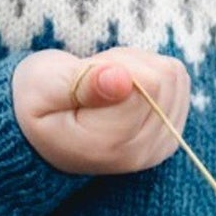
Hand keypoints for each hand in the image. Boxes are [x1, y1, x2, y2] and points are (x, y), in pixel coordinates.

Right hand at [11, 47, 189, 176]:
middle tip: (95, 79)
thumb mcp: (42, 87)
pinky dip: (152, 75)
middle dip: (131, 64)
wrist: (37, 135)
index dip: (118, 63)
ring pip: (175, 76)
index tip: (87, 75)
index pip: (151, 81)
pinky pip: (179, 84)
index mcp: (111, 144)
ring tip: (106, 84)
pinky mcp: (169, 135)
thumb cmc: (36, 103)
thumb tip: (122, 78)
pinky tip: (123, 90)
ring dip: (141, 67)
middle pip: (166, 78)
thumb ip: (81, 83)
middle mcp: (143, 152)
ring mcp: (160, 147)